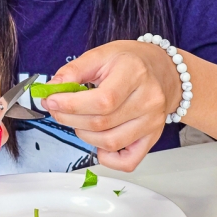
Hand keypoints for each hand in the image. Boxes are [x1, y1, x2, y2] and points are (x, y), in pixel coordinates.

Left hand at [41, 40, 181, 171]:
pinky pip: (129, 161)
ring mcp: (153, 121)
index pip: (102, 100)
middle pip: (102, 123)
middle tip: (59, 110)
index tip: (52, 101)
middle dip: (70, 119)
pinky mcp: (153, 137)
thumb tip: (52, 88)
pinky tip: (99, 144)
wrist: (164, 71)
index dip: (71, 105)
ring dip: (85, 135)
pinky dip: (108, 159)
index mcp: (136, 74)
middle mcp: (149, 99)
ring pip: (110, 142)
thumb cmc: (132, 62)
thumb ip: (74, 70)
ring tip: (80, 121)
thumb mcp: (102, 55)